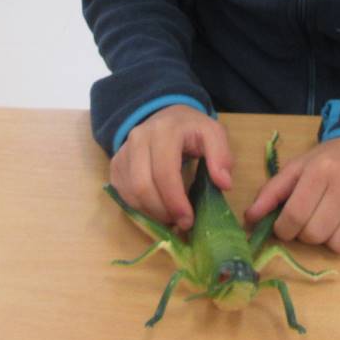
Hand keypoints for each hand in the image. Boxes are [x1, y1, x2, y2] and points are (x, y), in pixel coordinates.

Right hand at [109, 105, 232, 232]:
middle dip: (162, 211)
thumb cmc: (191, 129)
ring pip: (131, 192)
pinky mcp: (116, 164)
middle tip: (180, 223)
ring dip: (151, 212)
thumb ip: (221, 156)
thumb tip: (224, 184)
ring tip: (171, 218)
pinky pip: (123, 193)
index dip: (175, 201)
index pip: (164, 172)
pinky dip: (139, 208)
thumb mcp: (213, 133)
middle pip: (142, 185)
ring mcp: (123, 151)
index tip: (188, 220)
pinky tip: (157, 210)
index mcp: (164, 131)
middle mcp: (138, 139)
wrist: (166, 116)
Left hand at [244, 137, 339, 253]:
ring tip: (333, 220)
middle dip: (307, 234)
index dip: (284, 229)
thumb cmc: (330, 161)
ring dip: (330, 239)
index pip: (295, 216)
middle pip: (316, 235)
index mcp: (321, 170)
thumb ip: (271, 192)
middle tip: (311, 220)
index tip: (286, 226)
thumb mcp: (298, 168)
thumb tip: (250, 220)